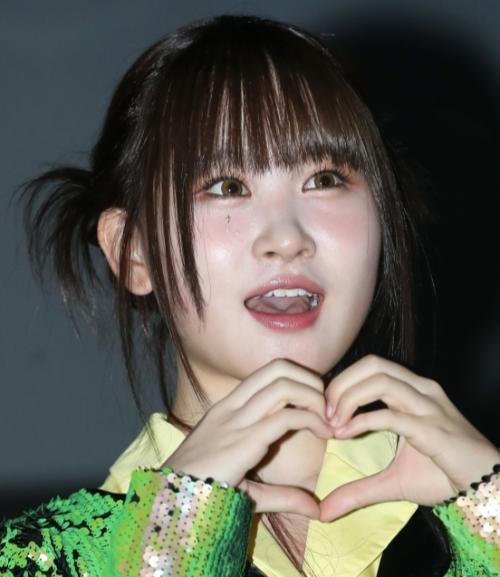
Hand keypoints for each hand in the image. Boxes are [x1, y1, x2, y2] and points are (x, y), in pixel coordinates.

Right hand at [163, 359, 332, 518]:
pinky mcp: (244, 440)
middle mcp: (233, 407)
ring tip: (328, 420)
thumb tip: (315, 510)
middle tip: (327, 406)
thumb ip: (283, 495)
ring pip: (283, 384)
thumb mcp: (247, 489)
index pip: (269, 373)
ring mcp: (237, 420)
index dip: (299, 380)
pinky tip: (324, 433)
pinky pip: (285, 416)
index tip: (317, 406)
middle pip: (278, 368)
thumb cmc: (203, 495)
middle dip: (310, 379)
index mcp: (228, 409)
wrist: (171, 505)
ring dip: (313, 396)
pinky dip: (311, 419)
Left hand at [320, 355, 499, 520]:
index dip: (342, 381)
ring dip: (348, 397)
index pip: (370, 366)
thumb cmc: (443, 476)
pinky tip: (345, 434)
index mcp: (412, 391)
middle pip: (372, 364)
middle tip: (323, 412)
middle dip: (341, 383)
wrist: (485, 488)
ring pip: (380, 380)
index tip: (324, 410)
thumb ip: (358, 490)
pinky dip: (363, 420)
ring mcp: (428, 407)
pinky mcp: (432, 429)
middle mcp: (420, 390)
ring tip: (333, 423)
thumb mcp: (392, 482)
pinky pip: (392, 414)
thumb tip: (325, 511)